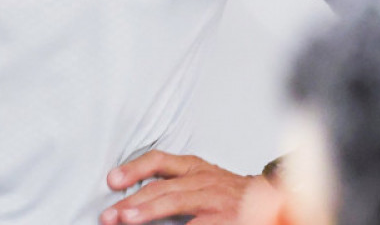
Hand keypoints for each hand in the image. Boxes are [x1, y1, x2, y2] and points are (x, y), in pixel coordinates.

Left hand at [100, 150, 266, 224]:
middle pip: (161, 187)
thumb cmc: (226, 191)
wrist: (269, 198)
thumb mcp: (199, 178)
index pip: (158, 161)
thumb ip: (171, 183)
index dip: (134, 169)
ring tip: (127, 220)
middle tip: (110, 214)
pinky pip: (197, 223)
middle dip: (132, 201)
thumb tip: (131, 198)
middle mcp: (202, 179)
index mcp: (193, 167)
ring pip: (176, 202)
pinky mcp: (227, 218)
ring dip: (148, 212)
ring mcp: (214, 199)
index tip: (112, 180)